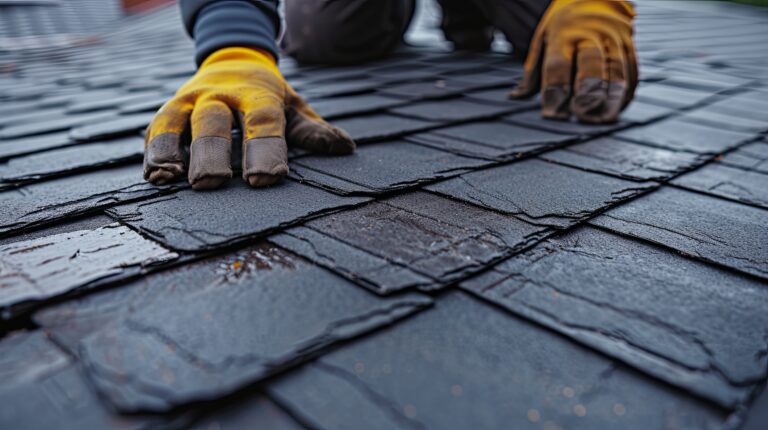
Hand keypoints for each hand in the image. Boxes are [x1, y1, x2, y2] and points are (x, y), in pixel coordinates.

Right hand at [144, 47, 354, 189]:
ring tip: (167, 178)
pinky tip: (152, 176)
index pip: (262, 121)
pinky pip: (155, 130)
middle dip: (212, 151)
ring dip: (169, 149)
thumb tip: (345, 147)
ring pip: (174, 122)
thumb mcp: (293, 107)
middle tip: (213, 182)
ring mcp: (189, 101)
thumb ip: (313, 130)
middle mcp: (218, 95)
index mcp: (256, 94)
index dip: (265, 148)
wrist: (233, 61)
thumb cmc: (267, 96)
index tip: (267, 177)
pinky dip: (152, 151)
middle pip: (213, 121)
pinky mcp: (168, 112)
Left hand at [510, 0, 637, 123]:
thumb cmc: (563, 25)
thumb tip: (514, 97)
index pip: (558, 64)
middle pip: (592, 65)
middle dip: (588, 91)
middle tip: (581, 114)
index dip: (555, 90)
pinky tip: (615, 111)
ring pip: (618, 71)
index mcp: (563, 34)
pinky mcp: (631, 47)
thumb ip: (531, 72)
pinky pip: (632, 73)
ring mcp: (615, 39)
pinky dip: (625, 95)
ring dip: (612, 99)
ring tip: (602, 120)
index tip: (552, 113)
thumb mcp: (541, 39)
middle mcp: (591, 34)